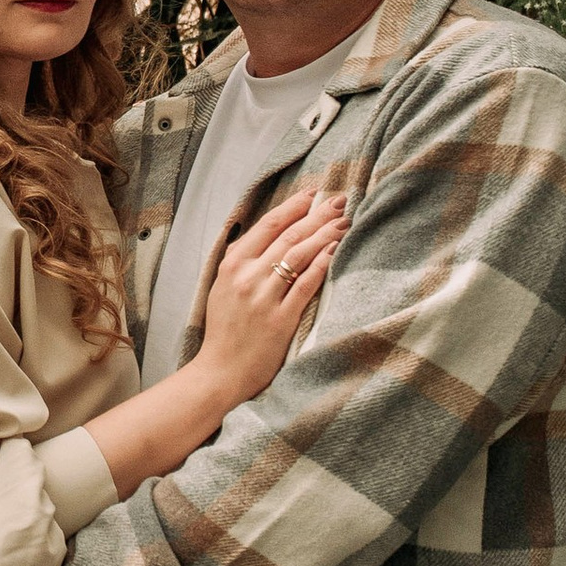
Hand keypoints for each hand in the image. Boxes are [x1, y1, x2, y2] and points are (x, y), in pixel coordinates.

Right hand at [196, 180, 347, 401]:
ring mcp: (264, 298)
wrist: (220, 371)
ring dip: (325, 234)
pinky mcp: (281, 319)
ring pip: (299, 255)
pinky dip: (322, 265)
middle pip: (288, 236)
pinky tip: (336, 251)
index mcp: (232, 265)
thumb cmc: (224, 331)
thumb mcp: (221, 288)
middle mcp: (247, 277)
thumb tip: (260, 237)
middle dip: (317, 214)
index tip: (313, 194)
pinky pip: (306, 285)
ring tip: (344, 222)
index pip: (268, 225)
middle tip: (340, 201)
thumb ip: (239, 262)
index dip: (294, 206)